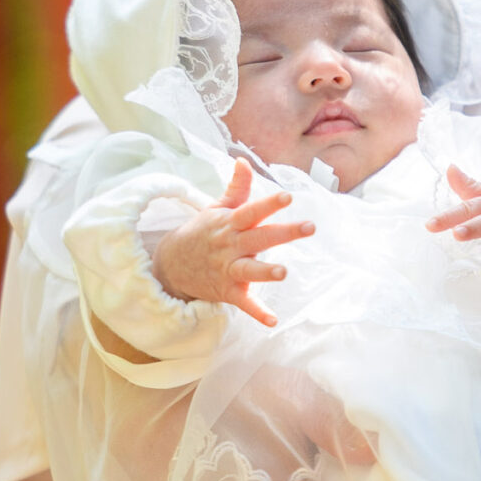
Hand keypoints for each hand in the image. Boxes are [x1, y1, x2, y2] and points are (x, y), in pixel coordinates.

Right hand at [154, 160, 314, 326]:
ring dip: (266, 271)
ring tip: (283, 272)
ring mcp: (228, 269)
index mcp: (230, 223)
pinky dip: (257, 313)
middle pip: (259, 237)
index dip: (269, 203)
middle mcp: (230, 246)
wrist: (171, 264)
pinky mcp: (228, 291)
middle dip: (284, 232)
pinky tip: (273, 320)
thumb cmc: (201, 232)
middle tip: (309, 227)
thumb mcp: (216, 209)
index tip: (288, 196)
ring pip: (249, 270)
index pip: (252, 211)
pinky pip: (244, 303)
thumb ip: (236, 188)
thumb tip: (244, 161)